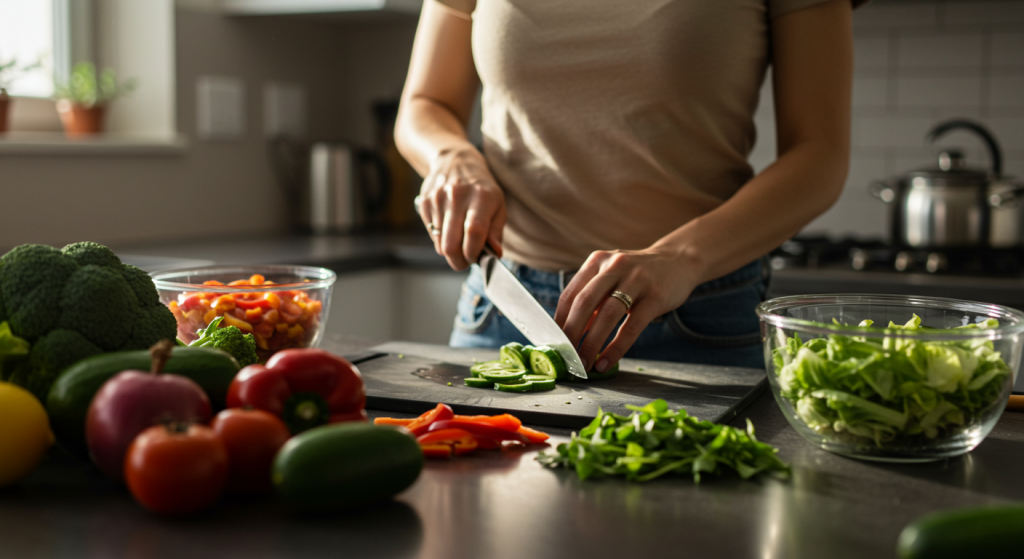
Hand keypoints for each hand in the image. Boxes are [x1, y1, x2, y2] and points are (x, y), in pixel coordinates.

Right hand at [416, 147, 505, 269]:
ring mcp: (438, 199)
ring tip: (460, 241)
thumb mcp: (498, 205)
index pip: (474, 232)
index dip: (474, 253)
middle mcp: (457, 196)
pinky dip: (441, 238)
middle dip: (459, 261)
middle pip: (452, 244)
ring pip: (440, 243)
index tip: (476, 259)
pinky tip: (449, 227)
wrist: (455, 161)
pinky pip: (431, 234)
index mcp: (481, 196)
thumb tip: (494, 254)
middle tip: (466, 261)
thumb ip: (496, 231)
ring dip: (450, 250)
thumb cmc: (481, 188)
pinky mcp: (424, 203)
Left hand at [554, 248, 702, 372]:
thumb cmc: (639, 276)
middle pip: (584, 303)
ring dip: (591, 343)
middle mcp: (614, 266)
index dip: (559, 322)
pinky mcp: (656, 296)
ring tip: (584, 363)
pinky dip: (616, 347)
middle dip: (571, 334)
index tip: (554, 344)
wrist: (679, 261)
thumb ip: (593, 301)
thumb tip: (571, 334)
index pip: (569, 294)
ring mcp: (636, 279)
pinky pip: (631, 326)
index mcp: (597, 261)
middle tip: (566, 357)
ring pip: (606, 315)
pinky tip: (606, 361)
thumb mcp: (612, 278)